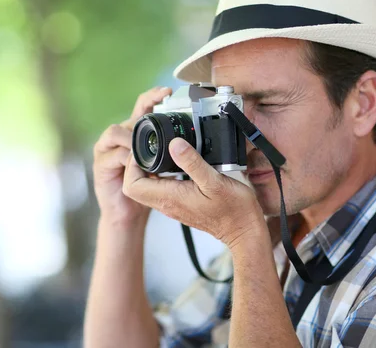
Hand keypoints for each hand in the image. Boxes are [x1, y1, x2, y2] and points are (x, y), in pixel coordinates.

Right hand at [93, 87, 171, 224]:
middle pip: (129, 117)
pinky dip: (125, 157)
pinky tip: (136, 163)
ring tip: (146, 146)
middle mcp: (120, 138)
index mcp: (136, 133)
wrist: (128, 213)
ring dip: (132, 137)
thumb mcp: (165, 165)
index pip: (143, 107)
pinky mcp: (101, 165)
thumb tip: (191, 141)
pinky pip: (111, 155)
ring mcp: (108, 150)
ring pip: (115, 132)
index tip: (168, 91)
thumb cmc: (147, 187)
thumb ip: (172, 151)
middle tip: (159, 116)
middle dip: (142, 114)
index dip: (153, 96)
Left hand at [123, 138, 266, 248]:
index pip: (132, 185)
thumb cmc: (234, 210)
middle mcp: (167, 204)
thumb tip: (174, 143)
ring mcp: (173, 206)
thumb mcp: (215, 181)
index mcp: (170, 197)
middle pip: (135, 186)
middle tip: (149, 148)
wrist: (243, 231)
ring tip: (160, 152)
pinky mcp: (180, 205)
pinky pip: (160, 190)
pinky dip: (160, 175)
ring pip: (146, 188)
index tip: (144, 149)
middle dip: (136, 165)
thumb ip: (192, 162)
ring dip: (147, 170)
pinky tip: (174, 164)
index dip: (132, 165)